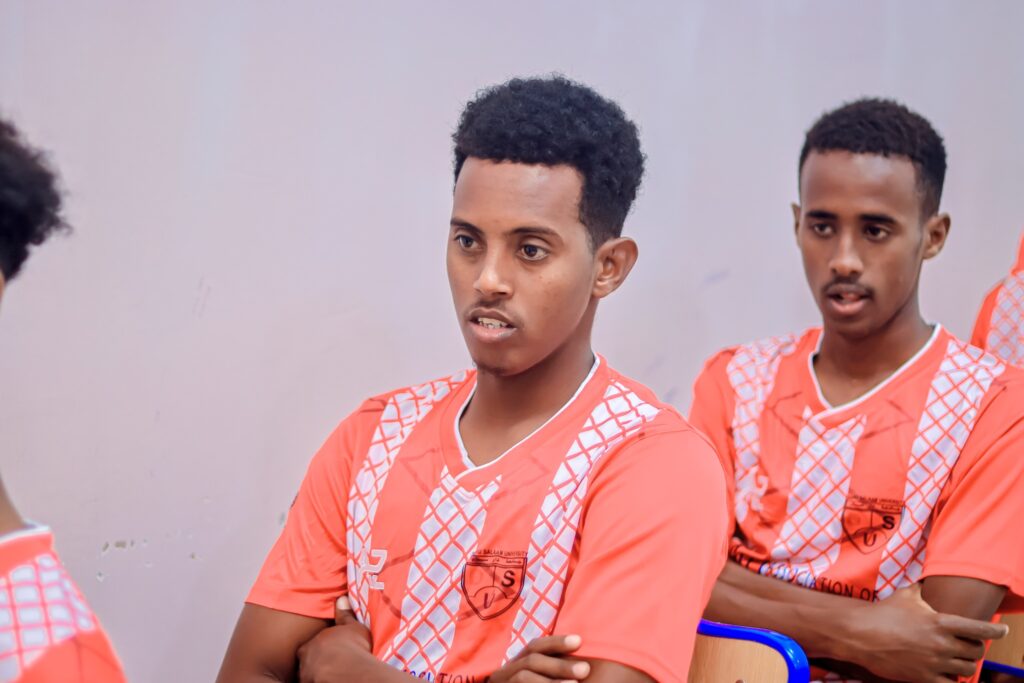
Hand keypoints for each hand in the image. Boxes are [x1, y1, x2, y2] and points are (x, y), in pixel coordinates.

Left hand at [297, 596, 372, 682]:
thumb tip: (341, 598)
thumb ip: (345, 614)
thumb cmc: (353, 648)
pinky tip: (328, 681)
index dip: (317, 649)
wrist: (351, 672)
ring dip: (313, 675)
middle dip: (312, 662)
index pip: (309, 645)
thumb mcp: (353, 627)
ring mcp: (305, 674)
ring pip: (306, 675)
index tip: (327, 652)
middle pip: (305, 660)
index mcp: (313, 641)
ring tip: (328, 676)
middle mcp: (305, 658)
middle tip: (326, 666)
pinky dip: (316, 682)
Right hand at [489, 634, 590, 682]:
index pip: (535, 647)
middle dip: (559, 665)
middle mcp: (503, 674)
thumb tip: (584, 664)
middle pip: (531, 661)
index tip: (579, 641)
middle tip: (585, 669)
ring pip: (523, 677)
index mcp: (515, 665)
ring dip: (552, 682)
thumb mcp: (542, 678)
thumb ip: (557, 672)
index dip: (556, 642)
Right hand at [842, 584, 1007, 681]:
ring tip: (957, 659)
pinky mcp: (924, 678)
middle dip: (975, 648)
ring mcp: (934, 663)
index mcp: (941, 623)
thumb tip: (928, 581)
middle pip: (976, 651)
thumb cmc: (883, 613)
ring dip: (964, 664)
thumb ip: (923, 590)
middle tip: (968, 645)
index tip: (1002, 630)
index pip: (979, 628)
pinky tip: (946, 673)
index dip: (995, 630)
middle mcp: (942, 644)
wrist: (861, 634)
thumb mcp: (906, 596)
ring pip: (966, 668)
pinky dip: (951, 679)